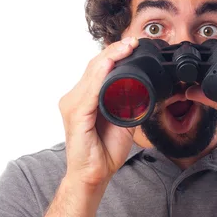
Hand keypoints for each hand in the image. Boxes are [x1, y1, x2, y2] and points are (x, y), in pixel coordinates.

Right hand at [58, 36, 138, 188]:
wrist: (94, 175)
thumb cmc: (105, 151)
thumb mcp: (124, 122)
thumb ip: (129, 104)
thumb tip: (144, 90)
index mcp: (84, 98)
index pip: (99, 69)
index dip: (115, 55)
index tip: (132, 45)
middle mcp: (74, 98)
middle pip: (94, 67)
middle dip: (114, 51)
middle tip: (133, 41)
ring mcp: (72, 105)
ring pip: (92, 74)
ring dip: (110, 58)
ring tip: (126, 47)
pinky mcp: (76, 115)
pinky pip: (89, 91)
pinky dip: (101, 76)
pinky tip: (110, 65)